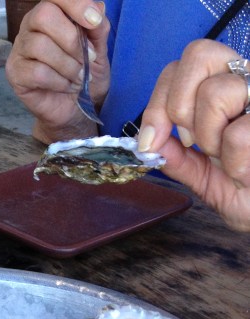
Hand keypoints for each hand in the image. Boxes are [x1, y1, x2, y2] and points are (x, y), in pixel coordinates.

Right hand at [5, 0, 110, 142]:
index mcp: (50, 13)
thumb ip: (98, 28)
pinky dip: (58, 81)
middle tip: (86, 59)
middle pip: (43, 16)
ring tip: (78, 77)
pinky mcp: (15, 74)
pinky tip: (65, 86)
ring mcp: (19, 50)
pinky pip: (37, 72)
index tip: (94, 22)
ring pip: (40, 46)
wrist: (76, 108)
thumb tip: (97, 11)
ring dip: (67, 65)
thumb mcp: (98, 49)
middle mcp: (30, 27)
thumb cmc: (83, 75)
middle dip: (71, 39)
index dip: (76, 5)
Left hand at [138, 39, 249, 231]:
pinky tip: (246, 172)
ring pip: (215, 92)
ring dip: (210, 139)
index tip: (152, 141)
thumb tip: (147, 141)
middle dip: (179, 107)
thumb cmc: (248, 194)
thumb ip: (175, 158)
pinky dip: (234, 163)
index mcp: (226, 90)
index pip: (179, 66)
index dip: (157, 102)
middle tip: (192, 142)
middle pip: (198, 55)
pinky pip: (237, 134)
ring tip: (228, 159)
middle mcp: (248, 82)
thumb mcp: (203, 177)